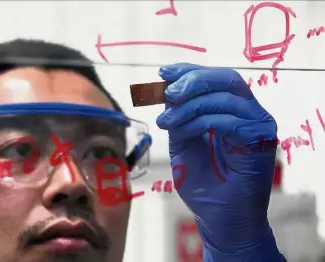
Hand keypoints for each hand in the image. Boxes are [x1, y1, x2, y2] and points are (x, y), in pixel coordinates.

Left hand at [156, 63, 283, 260]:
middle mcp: (248, 113)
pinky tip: (183, 131)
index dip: (189, 70)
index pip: (214, 79)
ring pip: (226, 97)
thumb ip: (179, 116)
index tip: (163, 73)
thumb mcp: (182, 141)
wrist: (218, 216)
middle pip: (225, 79)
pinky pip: (231, 120)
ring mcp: (258, 124)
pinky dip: (203, 121)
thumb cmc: (202, 181)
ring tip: (167, 121)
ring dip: (190, 105)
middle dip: (192, 81)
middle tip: (168, 93)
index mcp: (231, 110)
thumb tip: (168, 90)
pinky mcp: (261, 140)